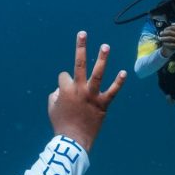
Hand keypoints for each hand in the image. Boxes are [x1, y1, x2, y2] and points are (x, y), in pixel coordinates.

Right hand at [48, 31, 126, 151]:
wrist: (73, 140)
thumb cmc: (60, 124)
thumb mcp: (51, 108)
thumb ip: (55, 95)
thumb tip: (61, 89)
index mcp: (64, 89)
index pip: (64, 76)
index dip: (64, 82)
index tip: (65, 92)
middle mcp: (79, 89)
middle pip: (79, 63)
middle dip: (80, 47)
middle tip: (82, 33)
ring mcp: (92, 95)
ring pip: (98, 73)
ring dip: (102, 58)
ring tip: (105, 46)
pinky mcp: (103, 104)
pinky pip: (112, 91)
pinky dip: (118, 82)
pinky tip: (123, 72)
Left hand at [158, 22, 174, 52]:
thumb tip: (171, 24)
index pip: (173, 27)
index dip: (167, 28)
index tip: (164, 29)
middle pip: (170, 33)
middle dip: (164, 33)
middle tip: (160, 33)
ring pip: (169, 39)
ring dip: (163, 38)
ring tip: (160, 38)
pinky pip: (171, 45)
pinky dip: (166, 44)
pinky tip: (163, 43)